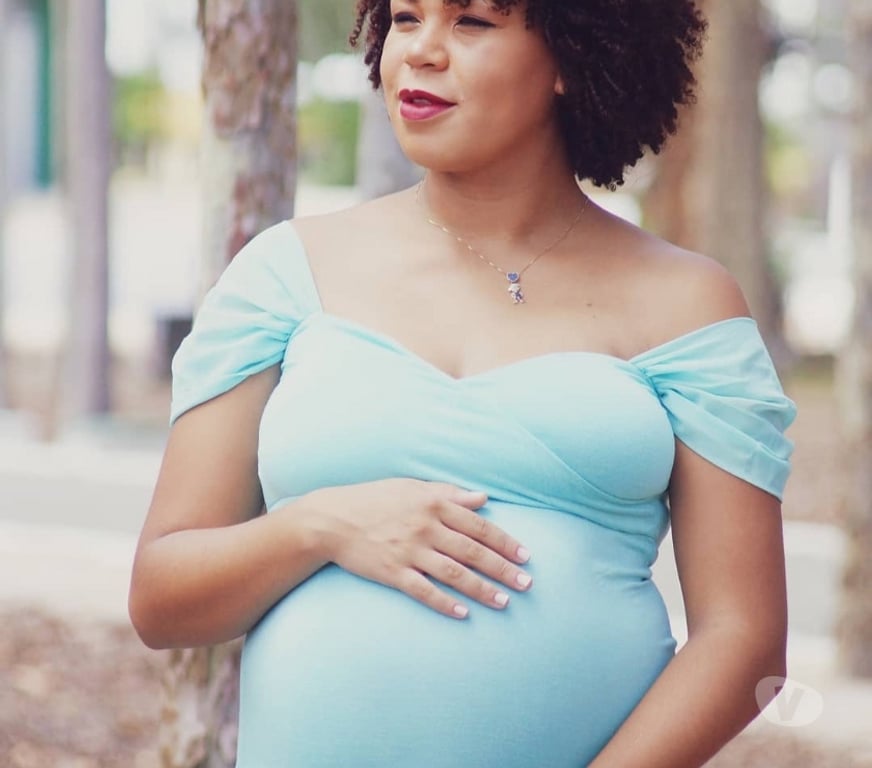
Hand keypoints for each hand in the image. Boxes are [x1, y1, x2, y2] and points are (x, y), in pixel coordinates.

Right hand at [301, 479, 532, 618]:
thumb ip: (448, 492)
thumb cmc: (374, 499)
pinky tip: (464, 613)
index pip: (478, 525)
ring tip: (504, 602)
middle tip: (527, 583)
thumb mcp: (411, 487)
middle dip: (502, 568)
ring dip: (482, 589)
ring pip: (454, 574)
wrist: (331, 519)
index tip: (525, 555)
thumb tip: (482, 497)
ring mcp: (409, 552)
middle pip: (472, 551)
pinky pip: (424, 591)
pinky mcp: (393, 573)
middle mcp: (425, 527)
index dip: (504, 541)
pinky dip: (445, 603)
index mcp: (433, 504)